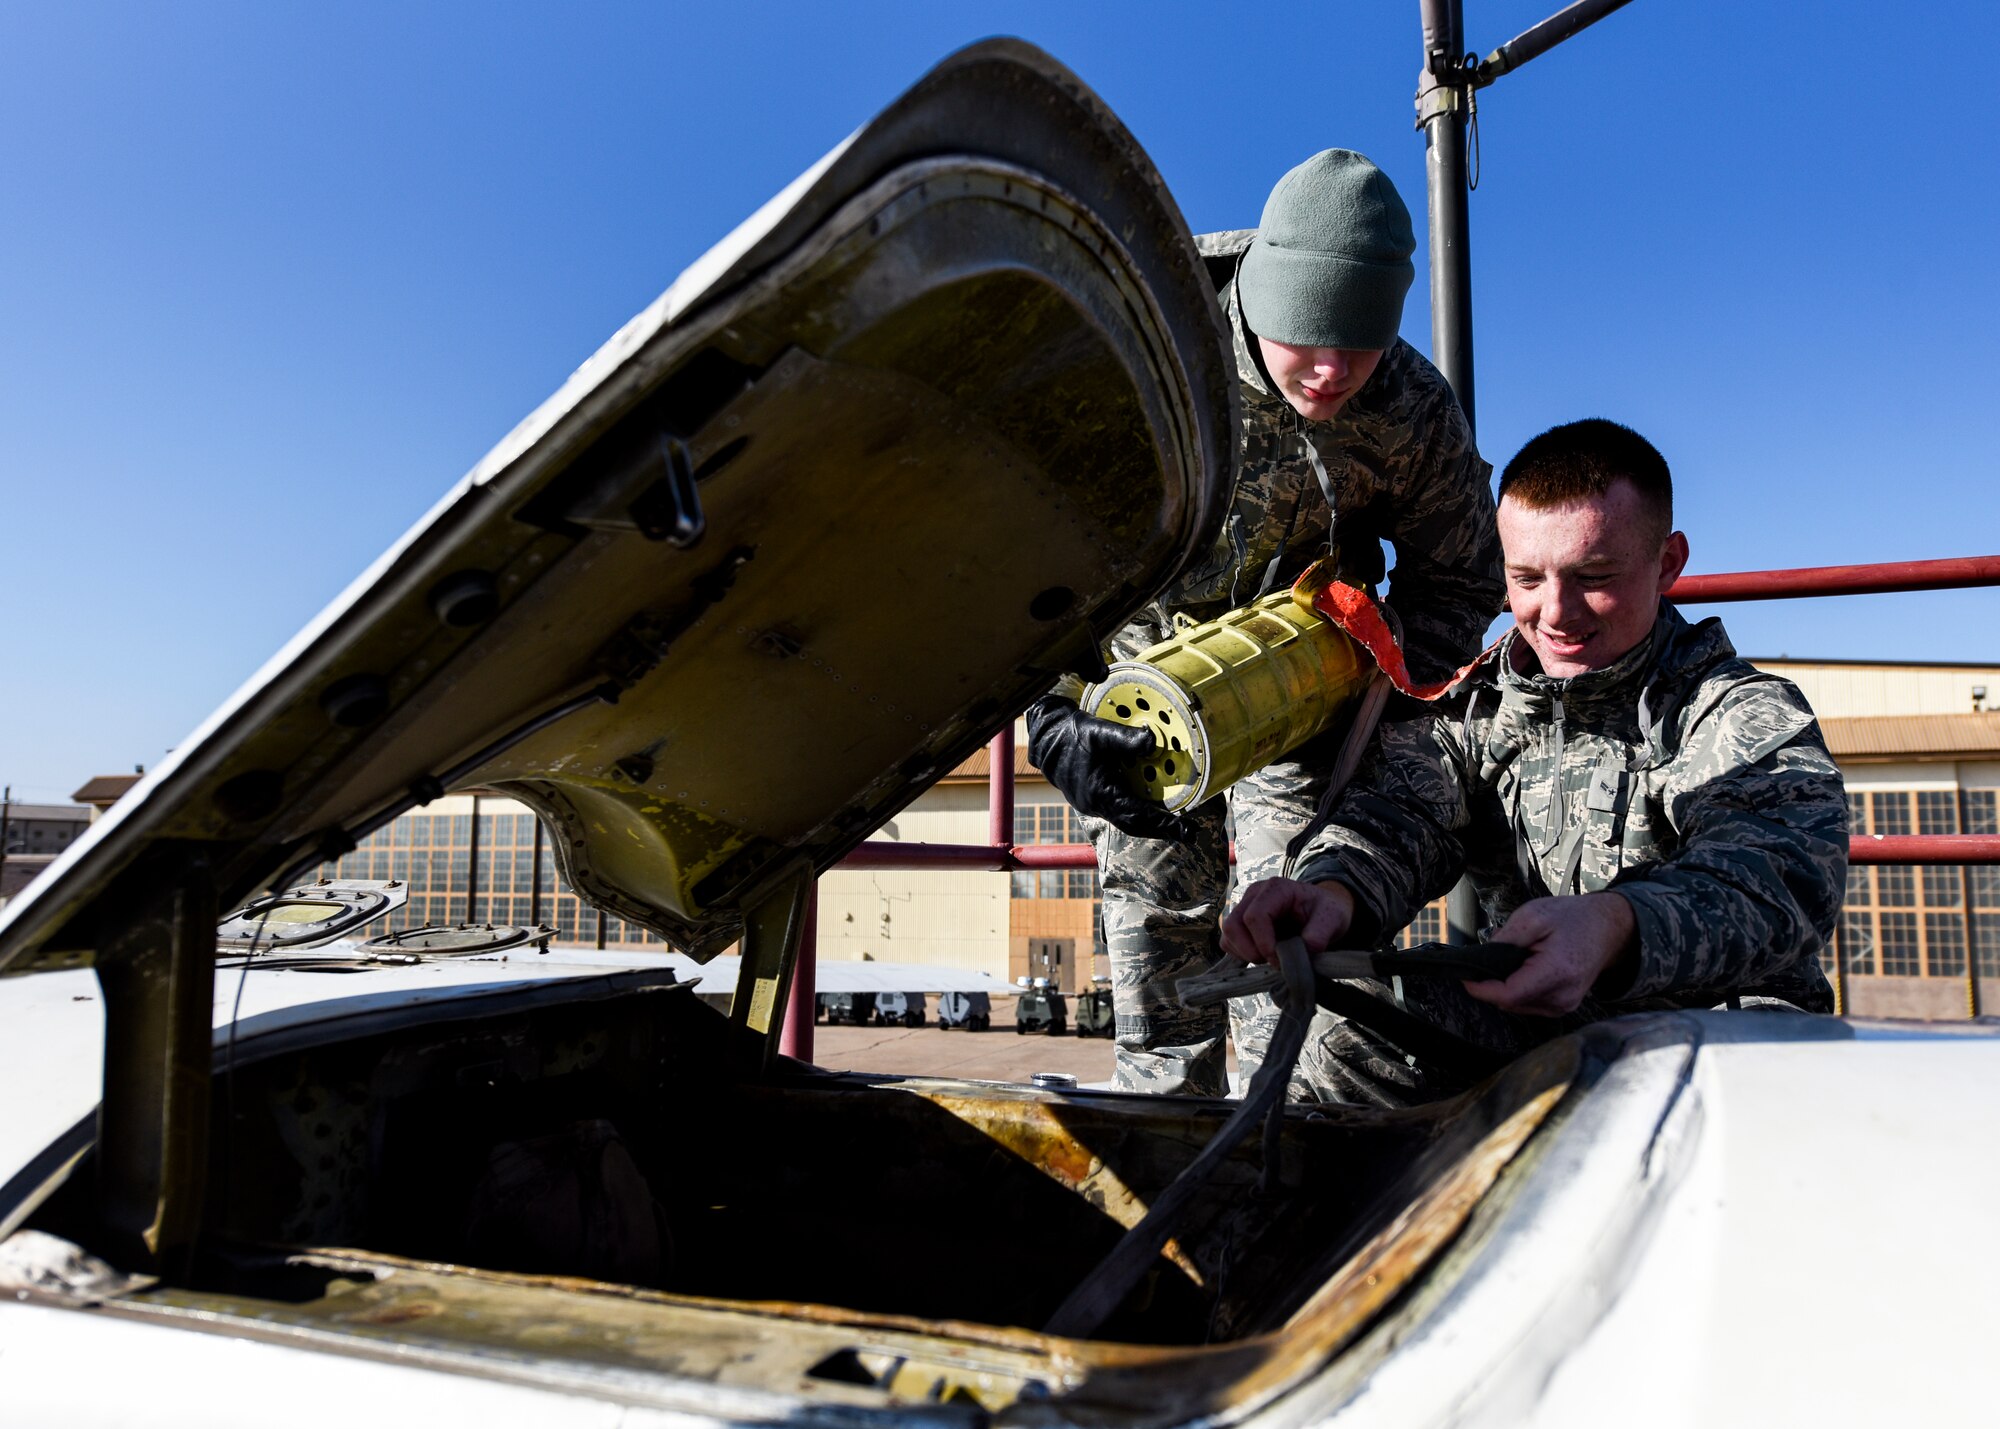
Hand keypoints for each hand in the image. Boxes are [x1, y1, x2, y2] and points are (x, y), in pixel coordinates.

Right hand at [1024, 695, 1186, 841]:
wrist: (1047, 739)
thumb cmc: (1073, 734)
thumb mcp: (1100, 732)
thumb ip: (1127, 739)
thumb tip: (1153, 741)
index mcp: (1099, 793)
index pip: (1137, 815)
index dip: (1164, 824)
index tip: (1188, 830)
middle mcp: (1096, 805)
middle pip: (1135, 826)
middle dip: (1162, 830)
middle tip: (1189, 833)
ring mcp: (1093, 805)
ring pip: (1127, 821)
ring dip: (1151, 824)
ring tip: (1176, 825)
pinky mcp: (1092, 800)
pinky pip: (1119, 813)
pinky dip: (1138, 814)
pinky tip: (1153, 808)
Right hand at [1221, 879, 1355, 963]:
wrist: (1322, 912)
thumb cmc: (1325, 911)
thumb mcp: (1333, 919)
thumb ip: (1320, 934)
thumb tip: (1305, 950)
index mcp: (1276, 889)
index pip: (1255, 916)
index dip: (1263, 942)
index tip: (1279, 961)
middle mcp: (1254, 895)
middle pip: (1233, 924)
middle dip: (1250, 950)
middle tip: (1273, 963)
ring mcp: (1244, 908)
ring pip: (1227, 934)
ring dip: (1245, 954)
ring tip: (1270, 959)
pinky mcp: (1240, 923)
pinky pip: (1228, 942)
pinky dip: (1241, 955)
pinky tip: (1262, 957)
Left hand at [1462, 893, 1636, 1016]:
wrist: (1608, 928)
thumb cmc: (1573, 918)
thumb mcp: (1534, 916)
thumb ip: (1505, 939)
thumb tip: (1481, 958)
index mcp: (1555, 972)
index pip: (1508, 995)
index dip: (1481, 988)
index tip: (1466, 977)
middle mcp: (1562, 996)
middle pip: (1510, 1002)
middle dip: (1494, 984)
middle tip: (1491, 960)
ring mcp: (1564, 1005)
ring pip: (1517, 1006)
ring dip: (1507, 988)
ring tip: (1514, 961)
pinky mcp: (1563, 1006)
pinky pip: (1530, 1004)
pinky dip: (1520, 990)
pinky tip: (1525, 971)